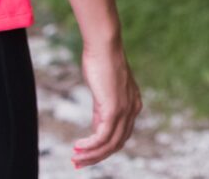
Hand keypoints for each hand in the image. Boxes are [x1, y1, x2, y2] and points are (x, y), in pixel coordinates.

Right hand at [73, 36, 141, 167]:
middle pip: (116, 144)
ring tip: (75, 158)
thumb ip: (101, 110)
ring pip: (110, 144)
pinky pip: (102, 137)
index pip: (120, 135)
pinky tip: (78, 147)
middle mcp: (133, 111)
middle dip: (96, 157)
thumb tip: (95, 128)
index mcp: (133, 106)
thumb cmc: (101, 62)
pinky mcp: (114, 109)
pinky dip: (90, 146)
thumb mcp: (103, 91)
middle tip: (77, 163)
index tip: (85, 154)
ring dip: (91, 155)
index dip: (104, 148)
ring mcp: (125, 111)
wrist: (104, 45)